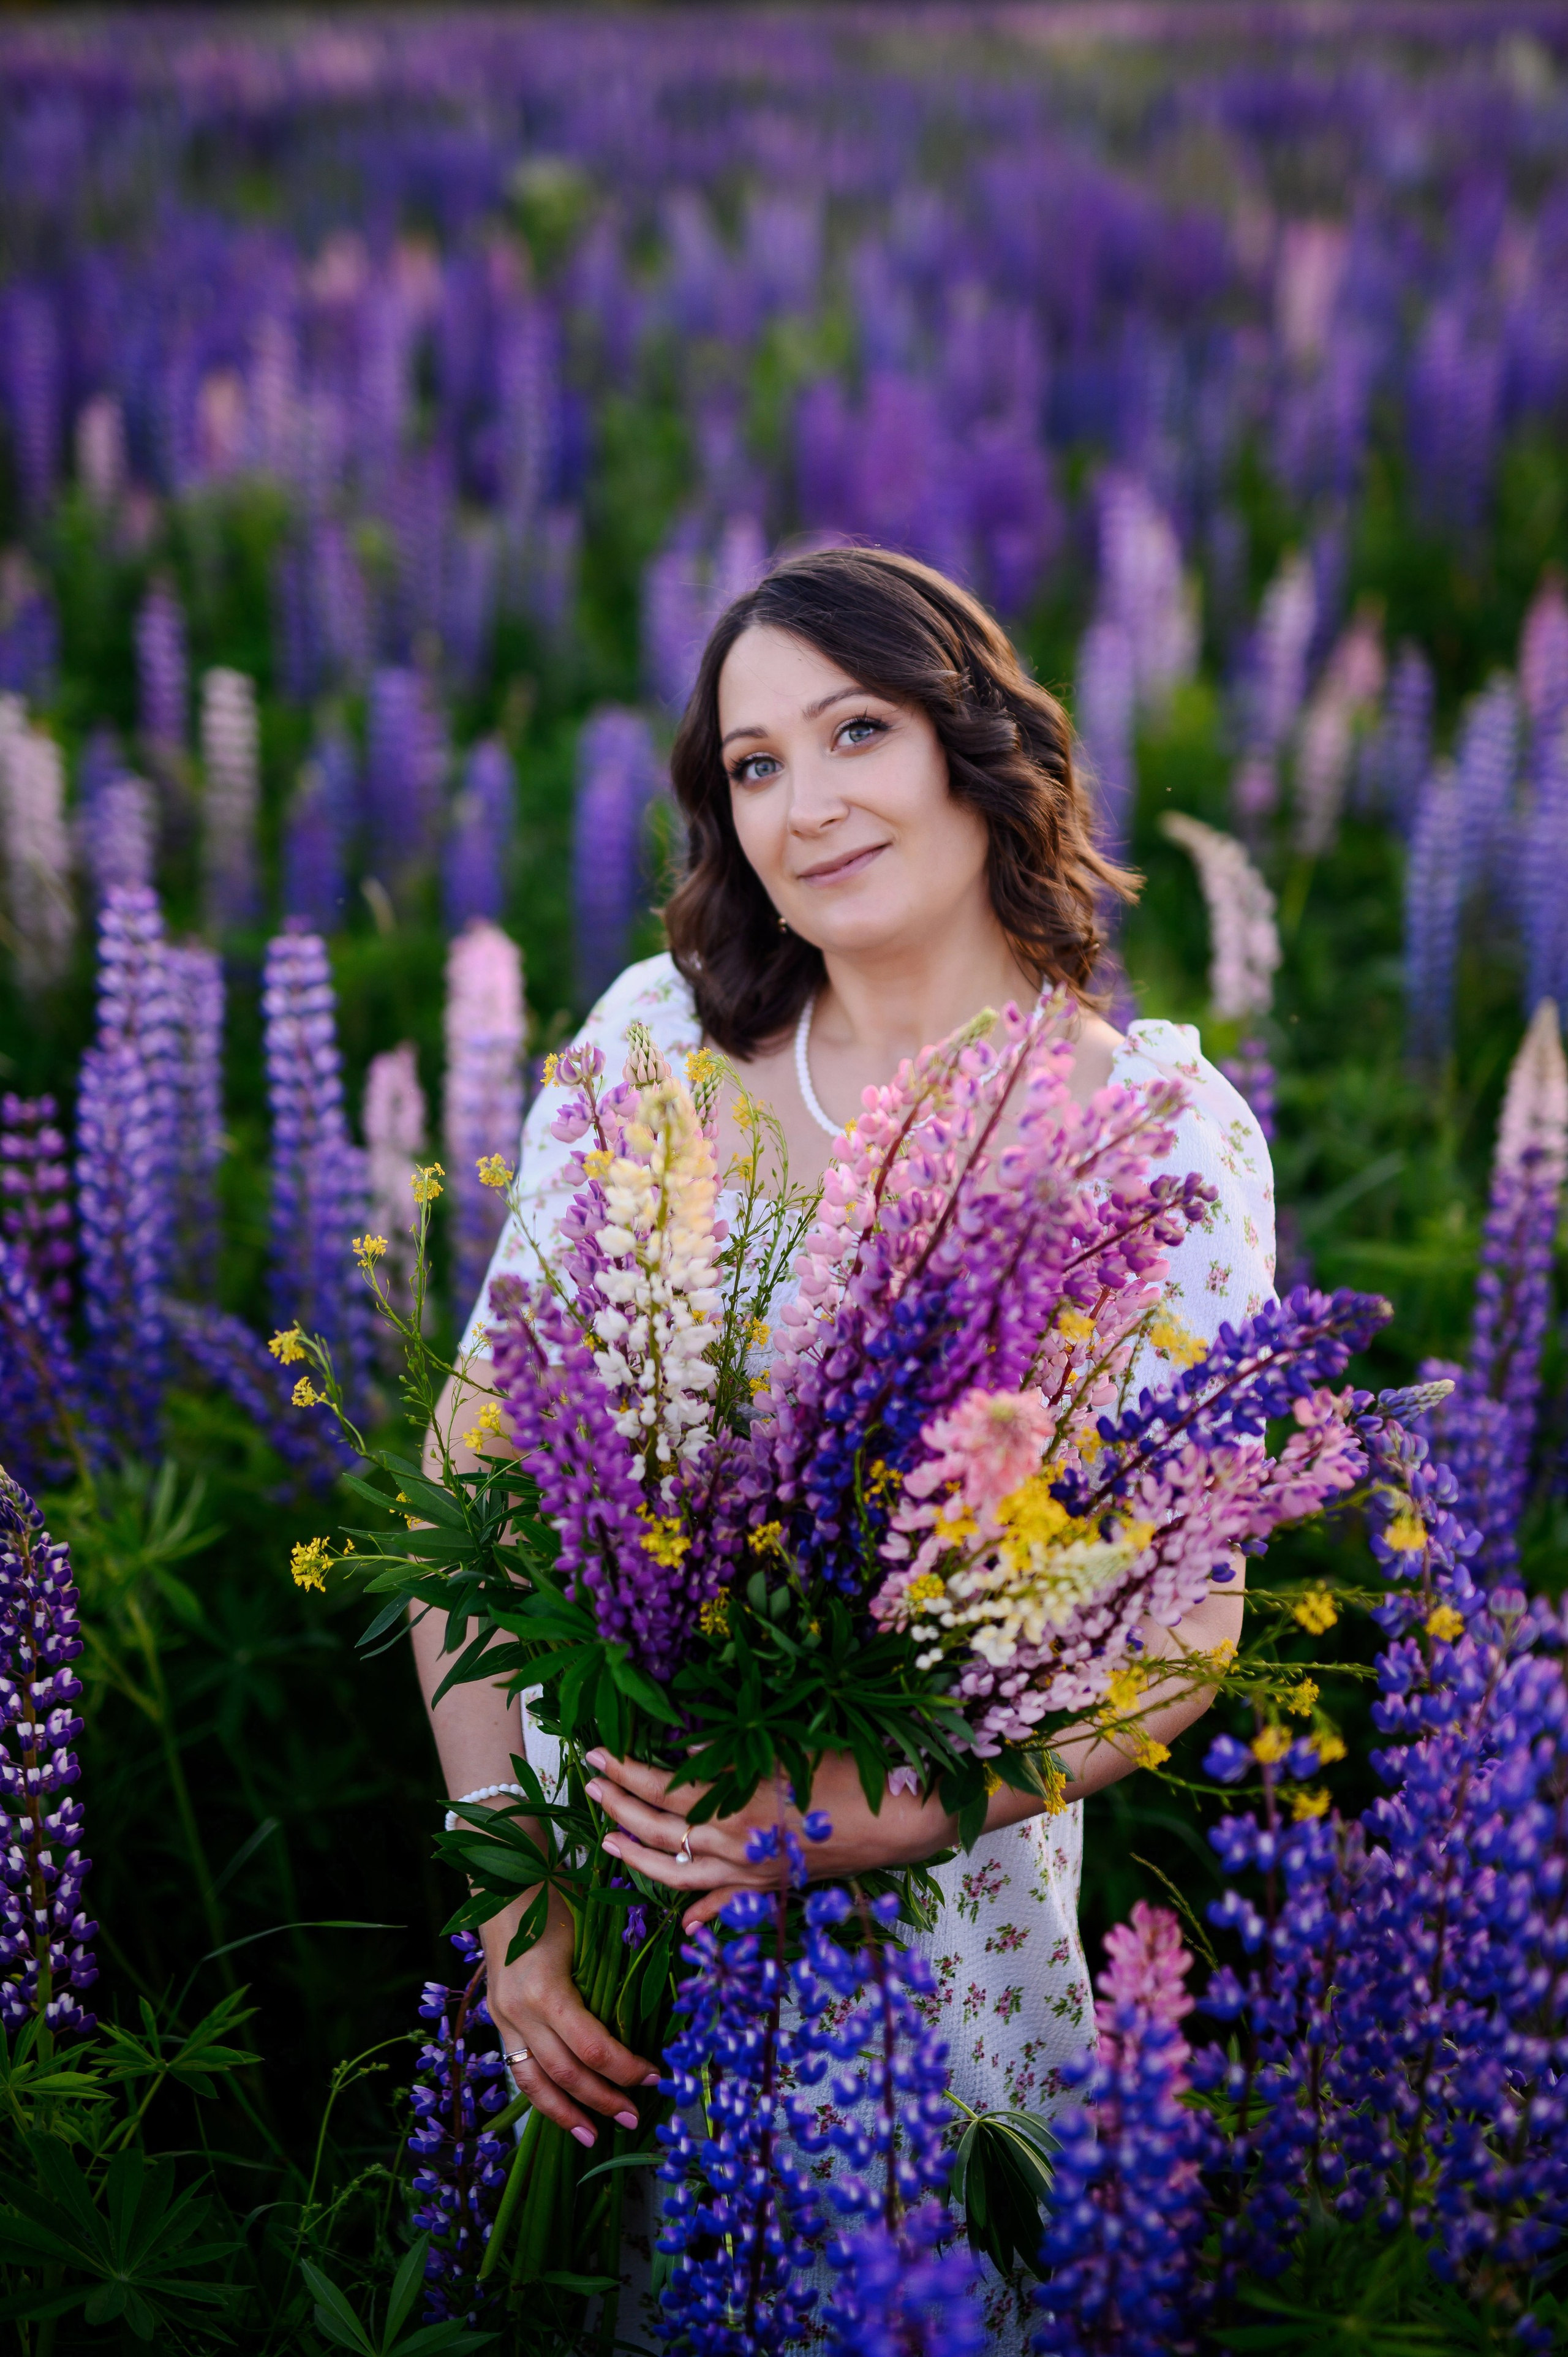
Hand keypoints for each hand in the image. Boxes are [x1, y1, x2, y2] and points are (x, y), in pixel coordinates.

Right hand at [482, 1885, 659, 2145]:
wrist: (504, 1881)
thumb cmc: (556, 1898)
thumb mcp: (589, 1933)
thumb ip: (610, 1978)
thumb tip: (653, 2015)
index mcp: (546, 1988)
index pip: (591, 2047)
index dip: (625, 2069)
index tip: (654, 2076)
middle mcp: (519, 2010)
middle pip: (566, 2072)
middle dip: (603, 2099)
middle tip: (635, 2116)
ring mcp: (502, 2018)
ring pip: (535, 2082)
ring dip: (567, 2113)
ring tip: (595, 2137)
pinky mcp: (497, 2019)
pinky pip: (519, 2068)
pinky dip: (542, 2096)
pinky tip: (562, 2114)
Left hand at [584, 1748, 960, 1929]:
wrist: (899, 1821)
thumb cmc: (846, 1774)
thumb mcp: (783, 1755)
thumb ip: (731, 1763)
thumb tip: (689, 1758)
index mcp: (733, 1808)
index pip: (662, 1790)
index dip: (626, 1772)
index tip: (597, 1755)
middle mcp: (732, 1848)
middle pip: (659, 1832)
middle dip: (618, 1808)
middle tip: (590, 1785)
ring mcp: (749, 1876)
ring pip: (677, 1876)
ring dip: (637, 1859)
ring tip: (607, 1843)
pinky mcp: (770, 1889)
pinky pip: (725, 1906)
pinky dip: (701, 1914)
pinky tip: (683, 1925)